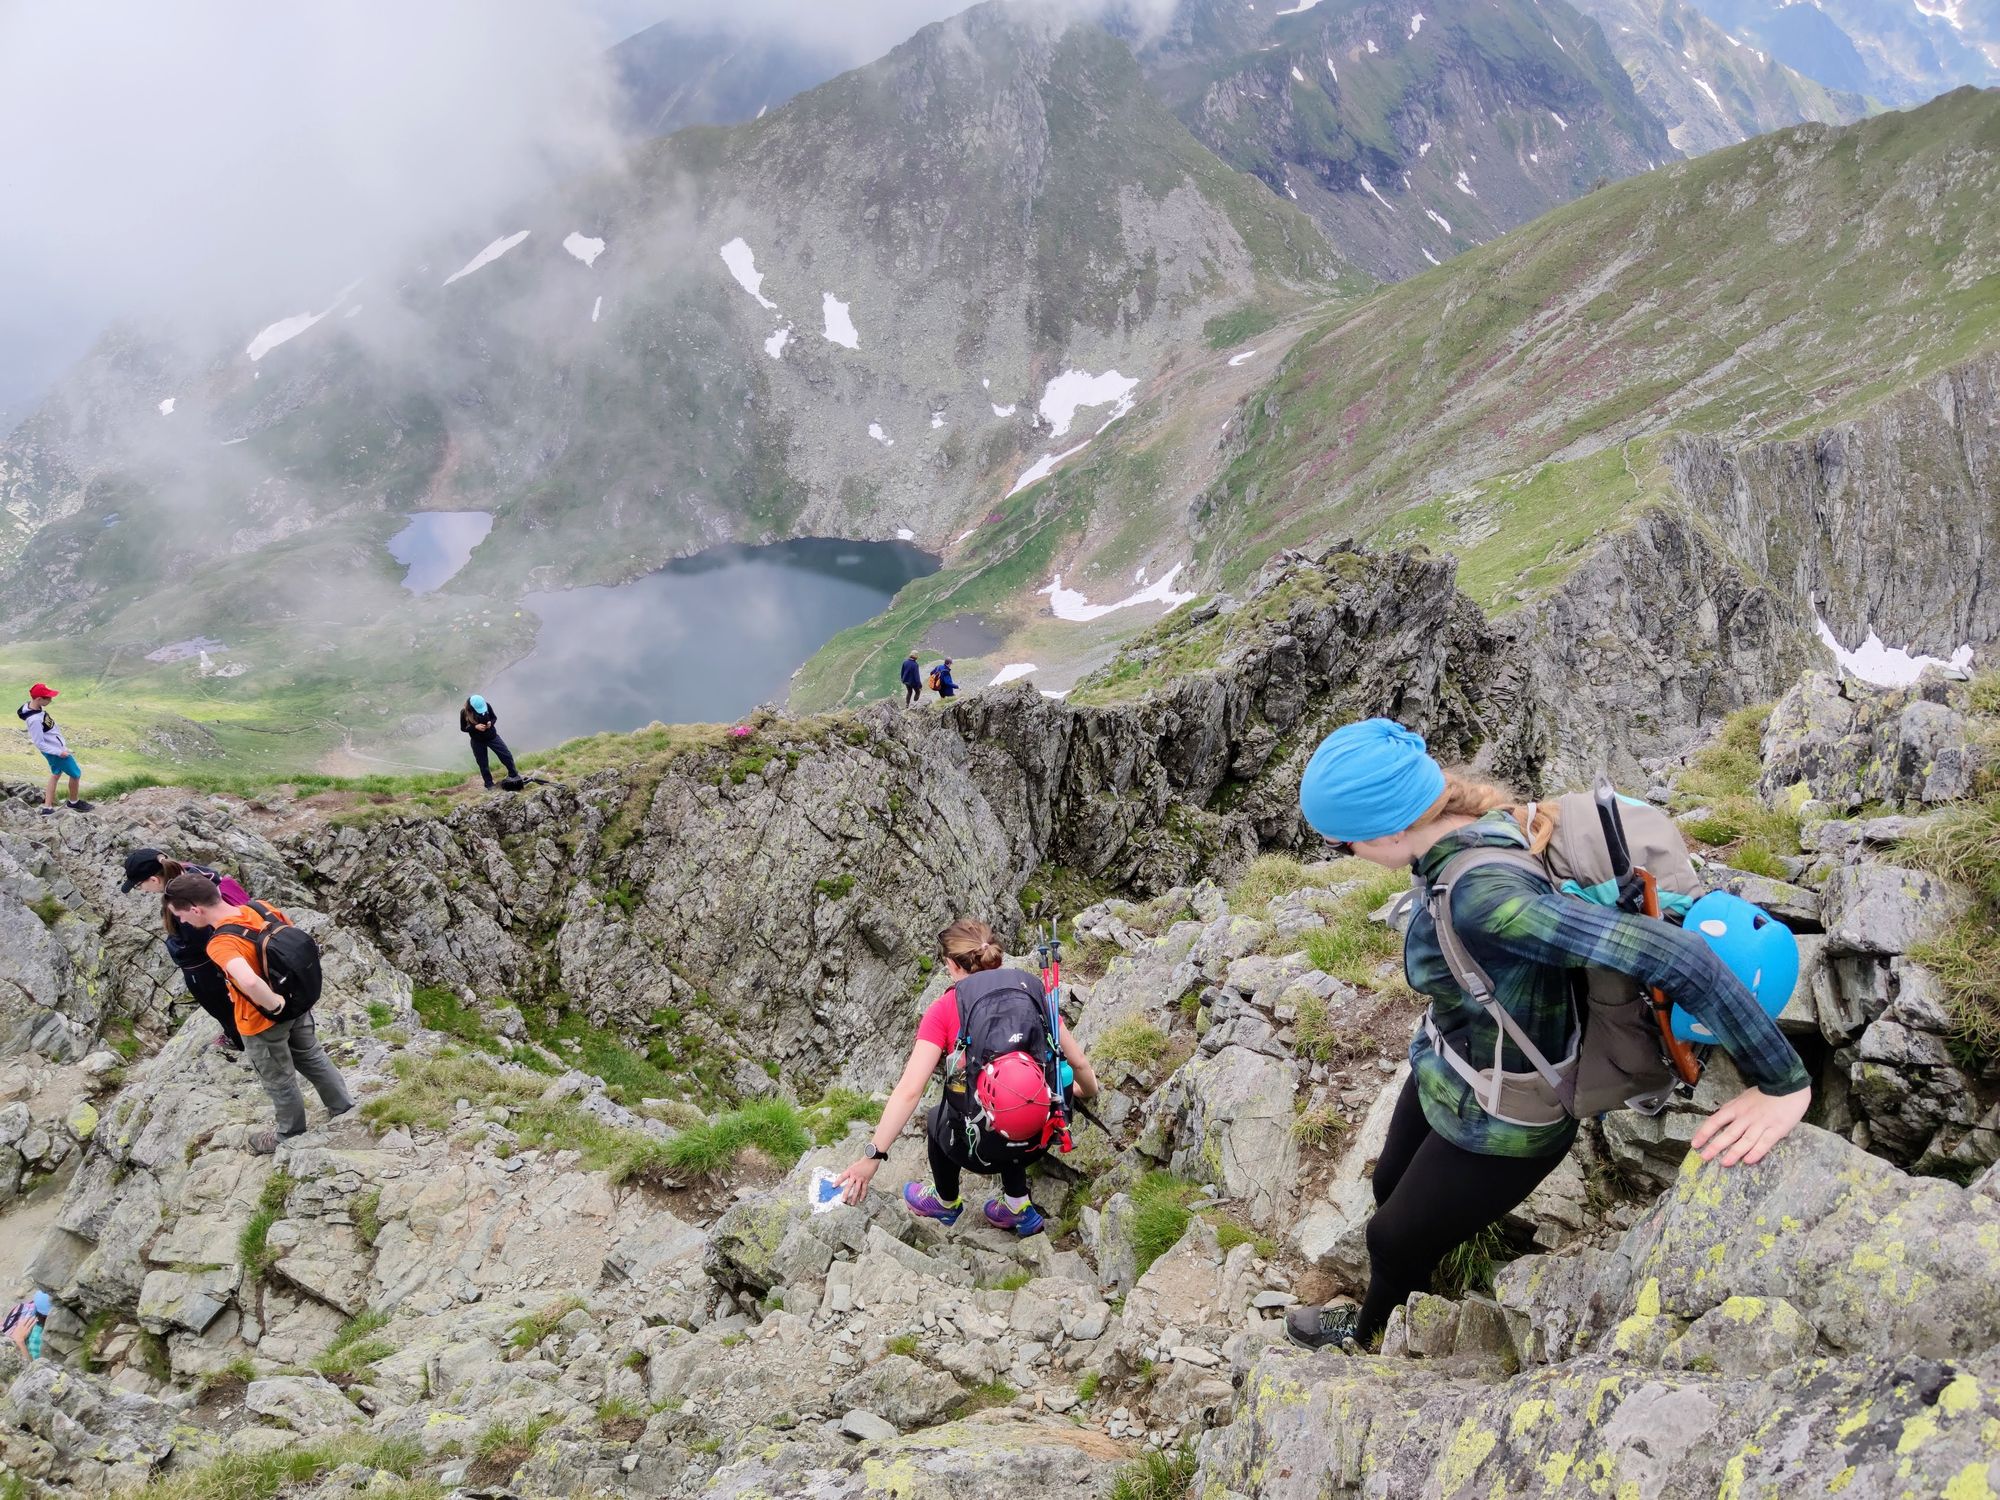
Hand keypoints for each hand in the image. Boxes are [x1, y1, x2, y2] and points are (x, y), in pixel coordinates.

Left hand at [835, 1156, 879, 1204]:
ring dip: (854, 1197)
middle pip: (849, 1186)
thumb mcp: (852, 1167)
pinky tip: (861, 1200)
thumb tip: (843, 1181)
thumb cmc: (861, 1164)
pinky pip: (864, 1189)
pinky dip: (862, 1195)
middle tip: (843, 1200)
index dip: (838, 1181)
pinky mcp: (866, 1180)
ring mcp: (861, 1178)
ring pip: (857, 1190)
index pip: (842, 1176)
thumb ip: (849, 1174)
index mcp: (850, 1171)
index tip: (833, 1186)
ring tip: (852, 1203)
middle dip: (846, 1194)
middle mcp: (855, 1175)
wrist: (871, 1160)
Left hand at [1691, 1085, 1811, 1167]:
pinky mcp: (1777, 1129)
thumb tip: (1721, 1118)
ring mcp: (1761, 1124)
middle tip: (1705, 1157)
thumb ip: (1733, 1109)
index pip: (1715, 1121)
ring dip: (1734, 1153)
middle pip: (1728, 1133)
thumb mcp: (1743, 1097)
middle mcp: (1745, 1117)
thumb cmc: (1765, 1093)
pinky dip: (1756, 1152)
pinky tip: (1748, 1161)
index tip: (1695, 1144)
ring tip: (1724, 1163)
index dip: (1704, 1133)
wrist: (1787, 1084)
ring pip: (1745, 1140)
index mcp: (1735, 1108)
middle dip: (1715, 1146)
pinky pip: (1764, 1143)